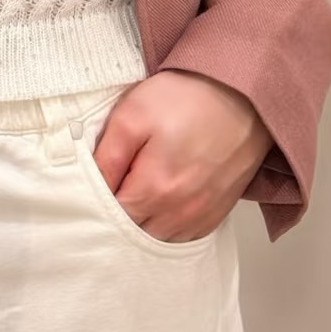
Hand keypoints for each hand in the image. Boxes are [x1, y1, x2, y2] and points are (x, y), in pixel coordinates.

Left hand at [89, 70, 275, 242]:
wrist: (242, 92)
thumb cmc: (187, 98)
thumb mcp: (133, 115)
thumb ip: (107, 157)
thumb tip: (88, 187)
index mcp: (154, 189)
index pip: (110, 218)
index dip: (96, 202)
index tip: (94, 183)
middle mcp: (180, 212)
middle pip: (133, 233)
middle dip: (118, 214)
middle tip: (117, 182)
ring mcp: (202, 215)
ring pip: (159, 238)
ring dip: (144, 222)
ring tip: (140, 188)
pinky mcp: (217, 212)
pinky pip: (184, 235)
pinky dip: (168, 224)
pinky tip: (164, 199)